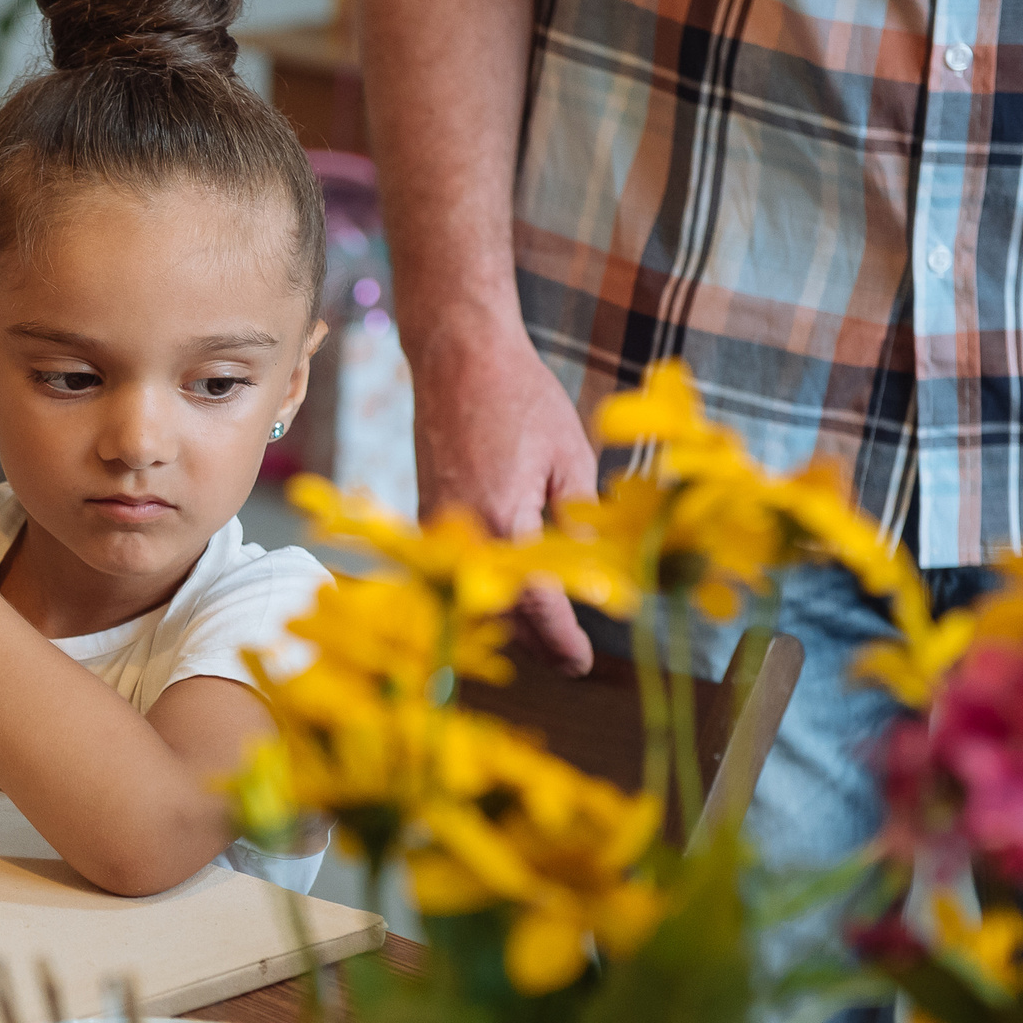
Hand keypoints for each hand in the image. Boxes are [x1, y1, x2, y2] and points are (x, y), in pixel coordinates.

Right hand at [410, 316, 599, 671]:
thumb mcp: (571, 458)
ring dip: (510, 617)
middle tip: (573, 653)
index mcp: (503, 522)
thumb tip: (595, 574)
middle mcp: (462, 534)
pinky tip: (515, 584)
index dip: (561, 641)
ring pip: (474, 595)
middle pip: (499, 613)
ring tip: (549, 625)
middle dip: (536, 640)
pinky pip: (458, 569)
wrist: (457, 359)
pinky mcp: (428, 518)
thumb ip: (579, 523)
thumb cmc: (520, 398)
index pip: (535, 605)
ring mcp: (438, 529)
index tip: (582, 663)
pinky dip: (487, 586)